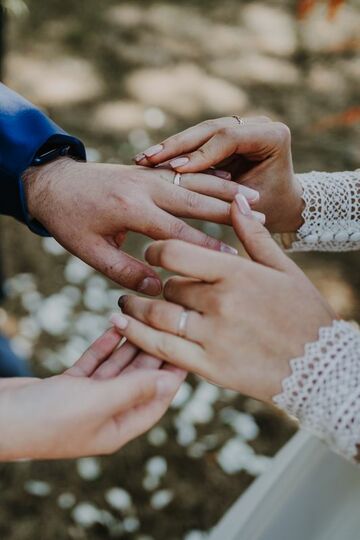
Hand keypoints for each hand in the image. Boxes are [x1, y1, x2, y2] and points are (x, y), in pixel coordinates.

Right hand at [0, 328, 185, 459]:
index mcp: (117, 428)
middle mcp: (105, 415)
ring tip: (143, 319)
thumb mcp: (96, 402)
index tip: (187, 348)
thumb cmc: (45, 419)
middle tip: (166, 325)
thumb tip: (168, 382)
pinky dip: (104, 347)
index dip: (172, 375)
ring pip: (116, 369)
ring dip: (128, 345)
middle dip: (151, 353)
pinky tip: (115, 328)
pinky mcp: (67, 386)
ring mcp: (85, 401)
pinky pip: (94, 363)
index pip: (155, 399)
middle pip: (137, 380)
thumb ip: (132, 390)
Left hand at [24, 158, 242, 295]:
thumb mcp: (90, 252)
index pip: (178, 233)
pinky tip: (230, 181)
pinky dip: (210, 177)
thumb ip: (125, 271)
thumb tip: (159, 288)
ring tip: (256, 197)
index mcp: (131, 210)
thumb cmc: (70, 221)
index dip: (208, 247)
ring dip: (227, 190)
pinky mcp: (149, 171)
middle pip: (197, 199)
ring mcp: (149, 175)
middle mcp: (145, 187)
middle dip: (231, 212)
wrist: (53, 183)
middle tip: (265, 219)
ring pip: (196, 182)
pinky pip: (186, 174)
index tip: (235, 259)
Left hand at [110, 194, 335, 403]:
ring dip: (135, 310)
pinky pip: (162, 349)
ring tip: (124, 308)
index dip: (157, 250)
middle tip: (153, 286)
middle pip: (168, 285)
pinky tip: (123, 328)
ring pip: (157, 316)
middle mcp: (220, 302)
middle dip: (160, 285)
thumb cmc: (304, 312)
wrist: (322, 367)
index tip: (154, 253)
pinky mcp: (209, 366)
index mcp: (236, 272)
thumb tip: (236, 200)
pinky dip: (137, 337)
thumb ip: (254, 234)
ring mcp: (213, 336)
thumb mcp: (283, 269)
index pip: (175, 251)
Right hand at [135, 116, 303, 232]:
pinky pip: (195, 141)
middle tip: (149, 159)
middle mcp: (258, 124)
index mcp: (273, 136)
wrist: (281, 207)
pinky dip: (173, 152)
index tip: (175, 169)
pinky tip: (149, 159)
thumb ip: (222, 192)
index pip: (229, 138)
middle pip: (210, 130)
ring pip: (198, 132)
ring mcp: (241, 125)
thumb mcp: (249, 205)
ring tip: (142, 159)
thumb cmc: (269, 211)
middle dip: (177, 146)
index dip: (200, 154)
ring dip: (169, 147)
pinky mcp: (225, 133)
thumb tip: (190, 187)